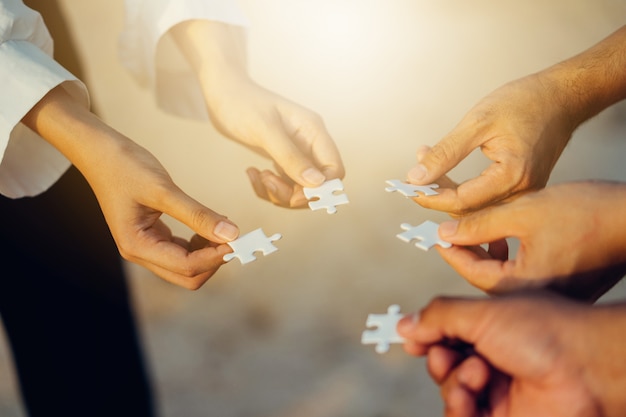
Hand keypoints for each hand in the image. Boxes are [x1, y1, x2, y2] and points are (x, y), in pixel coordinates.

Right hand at [23, 85, 238, 289]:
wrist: (99, 151)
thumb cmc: (124, 166)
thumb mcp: (164, 190)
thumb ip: (198, 214)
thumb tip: (231, 234)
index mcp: (137, 246)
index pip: (186, 267)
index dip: (216, 257)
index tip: (238, 240)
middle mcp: (140, 252)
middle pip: (187, 275)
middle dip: (213, 260)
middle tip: (235, 237)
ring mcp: (145, 245)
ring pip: (186, 265)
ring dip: (208, 252)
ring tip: (224, 228)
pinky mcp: (152, 235)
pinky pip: (181, 250)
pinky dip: (200, 243)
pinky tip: (211, 224)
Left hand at [171, 21, 344, 208]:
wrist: (222, 93)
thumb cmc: (242, 103)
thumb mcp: (265, 130)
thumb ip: (290, 157)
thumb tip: (316, 182)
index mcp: (314, 132)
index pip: (334, 169)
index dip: (320, 189)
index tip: (295, 195)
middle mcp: (309, 144)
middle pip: (317, 185)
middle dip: (294, 193)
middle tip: (268, 183)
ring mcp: (296, 152)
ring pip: (299, 189)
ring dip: (279, 192)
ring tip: (259, 177)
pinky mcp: (281, 159)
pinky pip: (283, 185)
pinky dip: (268, 187)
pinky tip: (253, 173)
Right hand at [397, 292, 625, 416]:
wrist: (586, 368)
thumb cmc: (544, 332)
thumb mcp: (482, 313)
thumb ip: (439, 317)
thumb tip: (406, 324)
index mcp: (488, 328)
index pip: (444, 334)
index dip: (426, 337)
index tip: (411, 340)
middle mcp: (491, 358)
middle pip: (443, 365)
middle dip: (440, 360)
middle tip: (448, 355)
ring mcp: (496, 390)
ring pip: (450, 392)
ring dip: (452, 383)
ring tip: (476, 375)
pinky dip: (457, 407)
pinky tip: (470, 396)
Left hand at [406, 25, 625, 216]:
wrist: (563, 96)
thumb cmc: (528, 102)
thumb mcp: (477, 122)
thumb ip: (445, 153)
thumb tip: (418, 176)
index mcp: (513, 176)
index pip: (462, 202)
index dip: (431, 197)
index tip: (410, 188)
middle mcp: (523, 191)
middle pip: (468, 210)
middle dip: (437, 193)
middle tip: (416, 172)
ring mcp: (525, 193)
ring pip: (476, 206)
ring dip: (448, 188)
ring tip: (429, 161)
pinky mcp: (523, 188)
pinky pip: (487, 197)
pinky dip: (463, 186)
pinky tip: (447, 167)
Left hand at [433, 181, 625, 296]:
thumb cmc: (589, 213)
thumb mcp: (522, 212)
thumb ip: (478, 224)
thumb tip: (447, 231)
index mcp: (522, 286)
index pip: (472, 272)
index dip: (451, 250)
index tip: (437, 235)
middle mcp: (536, 299)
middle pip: (486, 277)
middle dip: (467, 251)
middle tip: (452, 230)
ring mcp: (552, 296)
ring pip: (504, 275)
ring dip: (487, 252)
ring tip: (478, 229)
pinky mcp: (564, 288)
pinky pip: (523, 276)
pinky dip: (509, 257)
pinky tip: (507, 237)